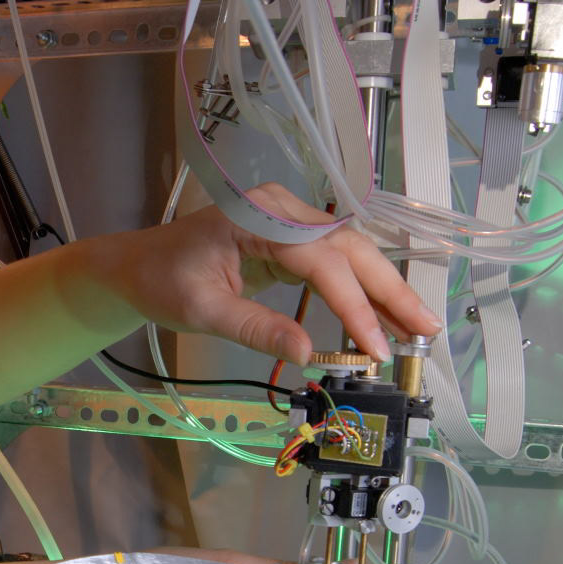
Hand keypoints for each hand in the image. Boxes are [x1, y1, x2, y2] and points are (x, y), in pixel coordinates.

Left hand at [106, 182, 441, 362]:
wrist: (137, 265)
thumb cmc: (162, 281)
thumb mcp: (203, 310)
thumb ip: (256, 329)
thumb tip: (308, 354)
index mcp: (259, 217)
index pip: (321, 261)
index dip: (353, 305)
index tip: (375, 346)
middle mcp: (283, 209)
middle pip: (349, 249)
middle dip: (389, 291)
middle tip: (425, 330)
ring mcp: (289, 220)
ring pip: (350, 254)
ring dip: (383, 291)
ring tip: (416, 328)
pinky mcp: (291, 238)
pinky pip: (334, 262)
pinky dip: (360, 289)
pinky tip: (382, 316)